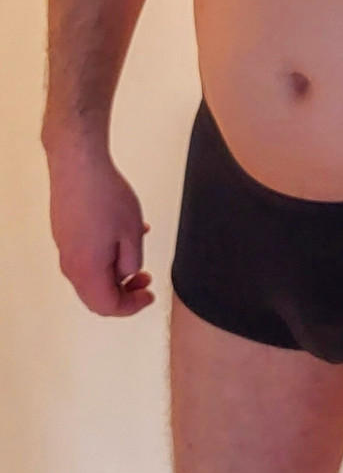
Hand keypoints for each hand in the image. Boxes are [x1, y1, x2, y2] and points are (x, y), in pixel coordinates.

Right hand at [46, 140, 153, 316]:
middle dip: (124, 291)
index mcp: (86, 271)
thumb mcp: (132, 234)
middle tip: (145, 280)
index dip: (132, 306)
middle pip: (97, 294)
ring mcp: (65, 248)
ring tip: (137, 253)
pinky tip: (124, 235)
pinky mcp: (65, 233)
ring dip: (117, 270)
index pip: (107, 306)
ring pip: (92, 274)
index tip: (148, 296)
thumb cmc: (104, 195)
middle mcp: (70, 264)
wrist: (79, 165)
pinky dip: (107, 255)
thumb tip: (127, 274)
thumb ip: (131, 262)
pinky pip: (87, 255)